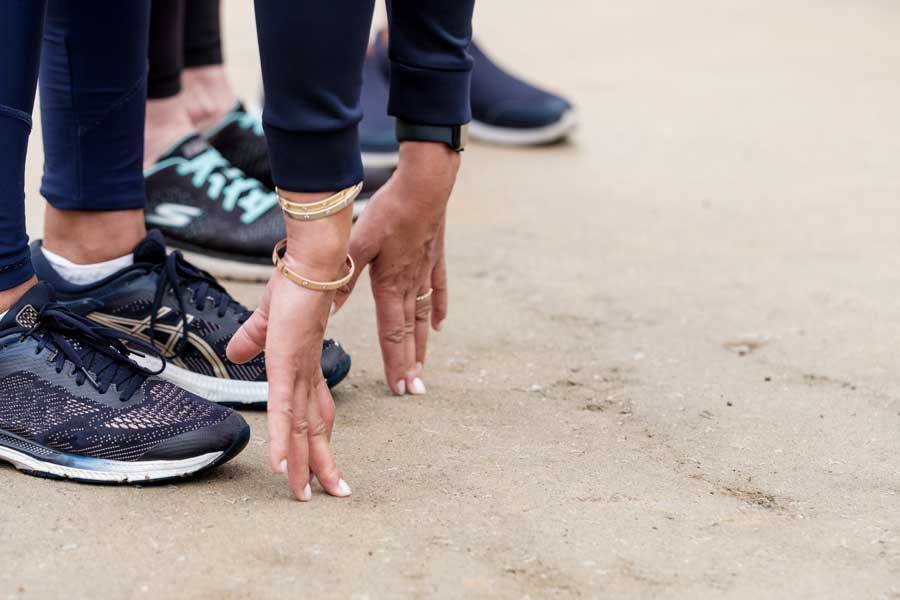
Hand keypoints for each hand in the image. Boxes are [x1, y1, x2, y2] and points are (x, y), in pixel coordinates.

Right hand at [227, 197, 352, 500]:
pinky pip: (283, 410)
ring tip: (305, 495)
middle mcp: (306, 376)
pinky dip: (282, 440)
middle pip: (315, 428)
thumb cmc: (295, 284)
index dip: (318, 442)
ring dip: (303, 464)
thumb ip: (252, 336)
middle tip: (335, 495)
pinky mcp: (287, 364)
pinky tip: (281, 466)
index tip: (324, 467)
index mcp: (305, 368)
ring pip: (301, 428)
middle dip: (321, 463)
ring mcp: (298, 372)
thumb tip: (234, 350)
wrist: (311, 260)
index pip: (314, 414)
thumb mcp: (269, 319)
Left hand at [333, 142, 457, 394]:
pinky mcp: (434, 258)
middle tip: (414, 392)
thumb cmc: (388, 212)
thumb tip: (326, 309)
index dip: (395, 362)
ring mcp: (425, 273)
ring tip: (424, 369)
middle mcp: (410, 286)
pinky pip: (438, 290)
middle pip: (410, 333)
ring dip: (423, 346)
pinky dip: (438, 310)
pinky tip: (441, 326)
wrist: (424, 187)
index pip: (392, 334)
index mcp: (389, 285)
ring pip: (424, 318)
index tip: (399, 388)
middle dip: (409, 364)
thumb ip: (343, 277)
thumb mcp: (358, 243)